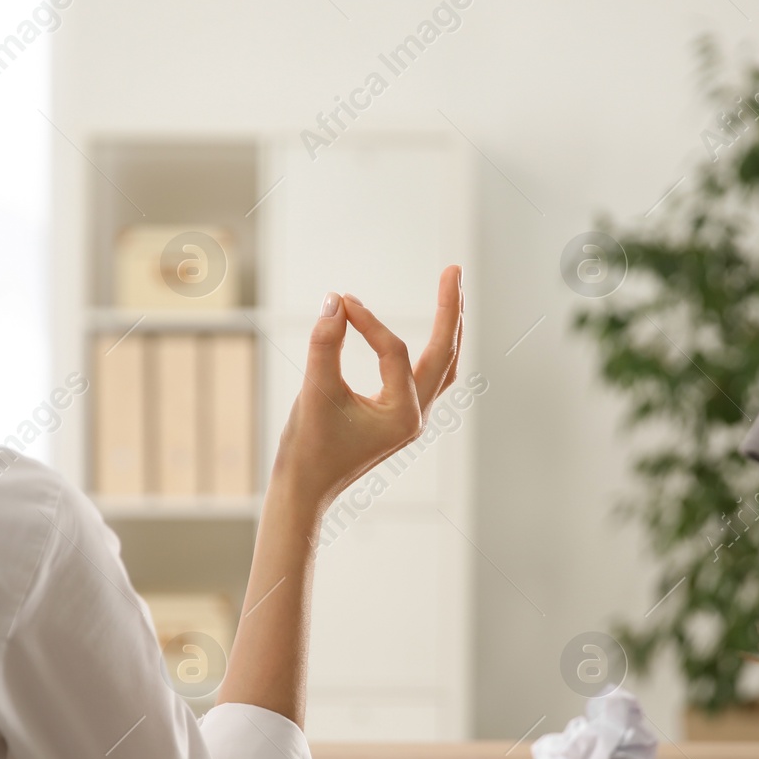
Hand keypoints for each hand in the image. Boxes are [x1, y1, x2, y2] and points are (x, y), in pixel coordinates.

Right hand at [271, 265, 463, 515]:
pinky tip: (433, 331)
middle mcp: (417, 416)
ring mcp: (413, 418)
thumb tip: (337, 300)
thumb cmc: (309, 446)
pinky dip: (433, 349)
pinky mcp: (401, 417)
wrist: (305, 489)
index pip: (392, 351)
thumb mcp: (315, 391)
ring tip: (452, 292)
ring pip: (443, 366)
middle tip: (453, 270)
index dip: (366, 321)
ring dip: (449, 329)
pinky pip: (428, 376)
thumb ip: (325, 344)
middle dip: (450, 310)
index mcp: (403, 415)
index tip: (340, 302)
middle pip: (446, 353)